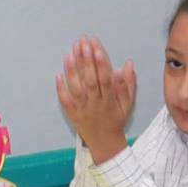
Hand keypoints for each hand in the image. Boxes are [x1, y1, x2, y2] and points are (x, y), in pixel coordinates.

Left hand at [56, 36, 136, 153]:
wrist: (105, 143)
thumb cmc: (116, 120)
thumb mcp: (128, 103)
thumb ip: (128, 83)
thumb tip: (128, 64)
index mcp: (110, 100)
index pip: (106, 78)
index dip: (102, 63)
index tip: (97, 47)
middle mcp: (96, 103)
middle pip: (90, 80)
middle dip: (86, 61)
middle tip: (82, 43)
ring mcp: (83, 109)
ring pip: (77, 89)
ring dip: (72, 71)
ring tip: (69, 54)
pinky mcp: (72, 114)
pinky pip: (65, 101)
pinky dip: (61, 88)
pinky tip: (58, 74)